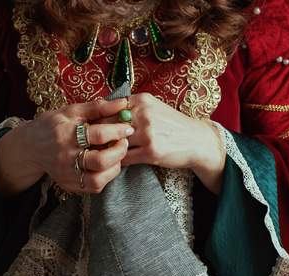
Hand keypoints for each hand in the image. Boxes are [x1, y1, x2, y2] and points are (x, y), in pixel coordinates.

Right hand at [0, 98, 133, 197]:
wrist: (31, 147)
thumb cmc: (53, 125)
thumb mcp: (71, 111)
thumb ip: (98, 107)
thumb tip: (123, 103)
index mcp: (64, 134)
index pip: (97, 135)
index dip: (117, 131)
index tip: (126, 128)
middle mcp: (64, 157)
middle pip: (100, 161)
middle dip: (119, 151)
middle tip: (124, 143)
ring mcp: (65, 173)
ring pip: (98, 179)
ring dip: (115, 167)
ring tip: (116, 155)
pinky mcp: (68, 184)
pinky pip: (94, 188)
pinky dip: (106, 177)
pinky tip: (106, 166)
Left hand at [95, 93, 225, 194]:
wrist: (197, 141)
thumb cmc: (172, 126)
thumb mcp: (154, 108)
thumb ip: (132, 108)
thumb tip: (103, 114)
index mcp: (142, 100)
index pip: (109, 108)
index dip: (98, 120)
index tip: (92, 129)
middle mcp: (143, 114)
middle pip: (108, 125)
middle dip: (99, 136)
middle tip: (90, 144)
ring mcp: (147, 133)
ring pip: (115, 142)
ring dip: (106, 151)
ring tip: (100, 155)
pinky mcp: (150, 152)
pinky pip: (124, 158)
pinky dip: (117, 161)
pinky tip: (115, 163)